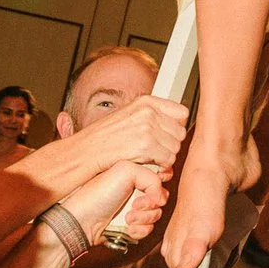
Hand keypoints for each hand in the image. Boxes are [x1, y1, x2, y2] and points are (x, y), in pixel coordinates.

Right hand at [51, 93, 186, 171]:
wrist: (87, 151)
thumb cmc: (105, 138)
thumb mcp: (128, 116)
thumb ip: (152, 116)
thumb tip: (176, 124)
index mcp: (146, 102)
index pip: (182, 112)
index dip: (176, 127)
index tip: (168, 135)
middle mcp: (148, 112)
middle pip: (180, 133)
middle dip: (171, 144)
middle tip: (155, 150)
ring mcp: (147, 128)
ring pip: (176, 148)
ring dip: (165, 156)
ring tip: (148, 156)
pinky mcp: (146, 146)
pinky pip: (168, 160)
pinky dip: (160, 165)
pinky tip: (145, 162)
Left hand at [60, 162, 165, 247]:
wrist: (83, 221)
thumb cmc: (99, 194)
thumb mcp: (125, 171)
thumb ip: (151, 177)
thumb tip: (160, 198)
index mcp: (134, 173)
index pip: (160, 177)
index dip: (158, 185)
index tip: (148, 190)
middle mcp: (135, 190)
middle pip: (162, 198)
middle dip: (150, 204)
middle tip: (134, 206)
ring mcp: (134, 209)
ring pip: (157, 215)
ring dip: (144, 218)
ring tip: (127, 218)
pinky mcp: (132, 226)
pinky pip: (148, 229)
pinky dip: (139, 230)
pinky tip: (127, 228)